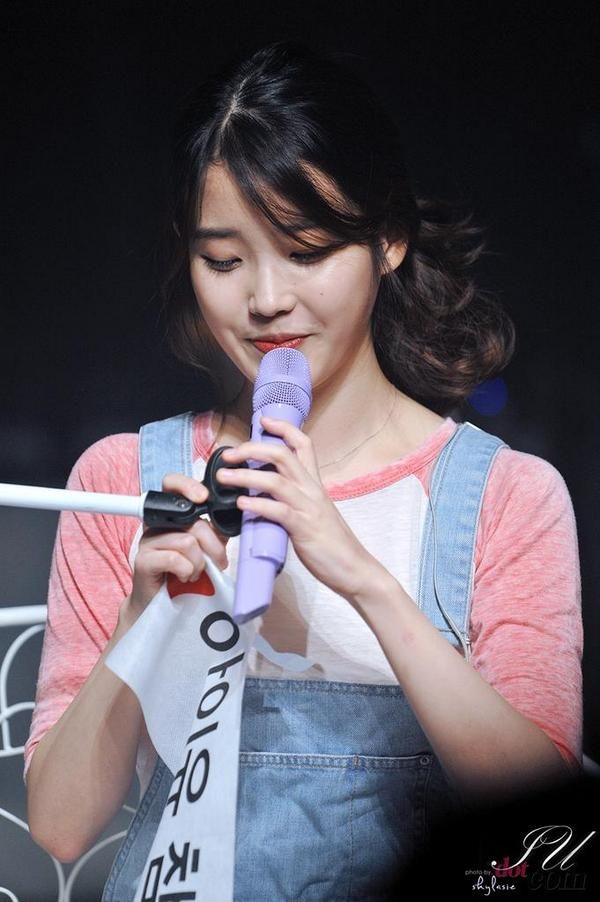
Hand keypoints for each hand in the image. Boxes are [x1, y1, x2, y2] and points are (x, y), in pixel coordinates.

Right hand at [126, 473, 229, 618]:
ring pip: (188, 542)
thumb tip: (231, 518)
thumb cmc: (185, 571)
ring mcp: (147, 540)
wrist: (163, 603)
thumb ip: (215, 530)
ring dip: (199, 563)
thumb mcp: (205, 546)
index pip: (172, 484)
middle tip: (218, 561)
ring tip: (196, 572)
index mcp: (170, 514)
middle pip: (193, 521)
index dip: (188, 485)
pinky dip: (187, 570)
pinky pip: (175, 559)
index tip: (203, 498)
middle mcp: (156, 522)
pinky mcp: (143, 560)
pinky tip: (184, 576)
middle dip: (213, 546)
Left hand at [216, 414, 379, 601]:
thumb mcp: (313, 512)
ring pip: (275, 480)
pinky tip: (241, 504)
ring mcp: (308, 507)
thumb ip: (292, 500)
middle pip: (283, 455)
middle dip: (252, 449)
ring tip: (223, 476)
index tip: (264, 420)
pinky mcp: (304, 528)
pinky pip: (278, 511)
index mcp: (314, 484)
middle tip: (229, 453)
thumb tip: (265, 496)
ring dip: (245, 476)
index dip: (283, 429)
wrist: (353, 568)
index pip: (303, 445)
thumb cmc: (331, 543)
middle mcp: (312, 490)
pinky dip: (257, 504)